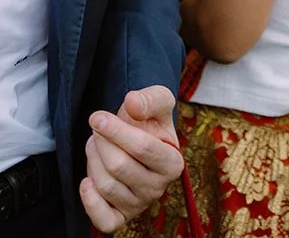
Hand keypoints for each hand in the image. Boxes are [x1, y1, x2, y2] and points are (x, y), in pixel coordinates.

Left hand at [81, 86, 183, 231]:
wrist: (141, 139)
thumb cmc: (150, 120)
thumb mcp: (158, 100)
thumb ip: (149, 98)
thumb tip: (132, 102)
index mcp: (173, 162)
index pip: (142, 147)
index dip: (116, 131)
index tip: (97, 117)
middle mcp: (159, 188)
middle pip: (119, 166)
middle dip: (101, 143)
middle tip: (97, 128)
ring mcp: (139, 205)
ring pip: (106, 186)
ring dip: (93, 160)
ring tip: (95, 144)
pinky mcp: (121, 218)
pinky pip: (103, 219)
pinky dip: (90, 201)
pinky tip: (87, 181)